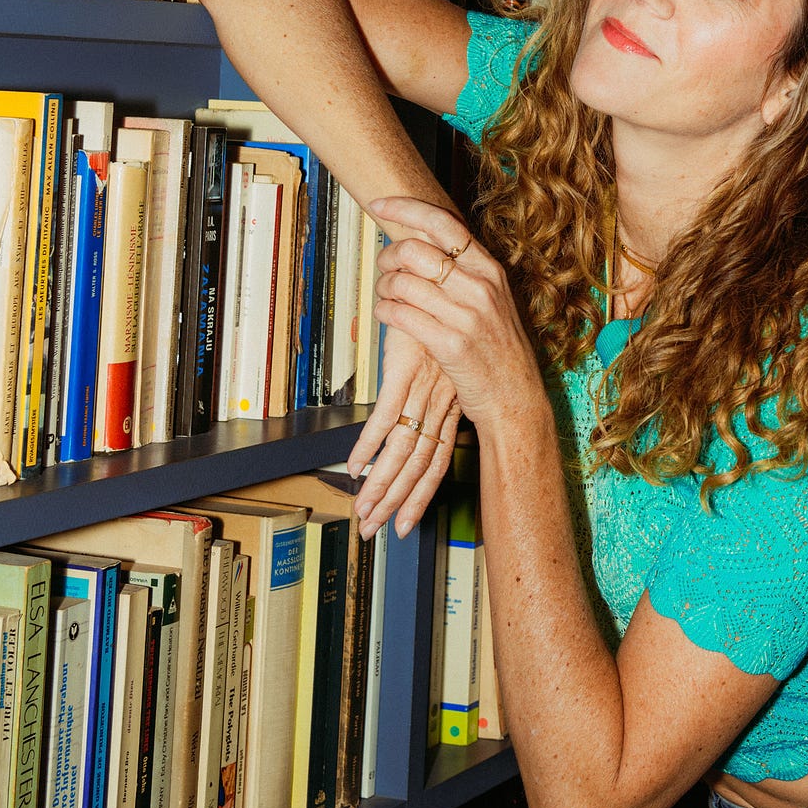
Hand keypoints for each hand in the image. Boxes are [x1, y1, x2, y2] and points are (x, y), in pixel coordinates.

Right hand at [347, 323, 460, 541]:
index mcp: (452, 402)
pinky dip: (369, 444)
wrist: (444, 276)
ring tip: (363, 513)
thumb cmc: (442, 314)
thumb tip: (417, 411)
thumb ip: (433, 384)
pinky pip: (386, 416)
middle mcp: (441, 402)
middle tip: (375, 531)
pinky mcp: (407, 370)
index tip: (407, 525)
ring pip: (403, 449)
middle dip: (397, 501)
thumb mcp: (443, 357)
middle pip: (420, 464)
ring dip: (382, 484)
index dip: (422, 495)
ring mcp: (425, 388)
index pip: (438, 460)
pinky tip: (355, 465)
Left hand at [354, 196, 545, 532]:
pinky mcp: (449, 344)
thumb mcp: (492, 300)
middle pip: (415, 250)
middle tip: (384, 268)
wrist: (515, 398)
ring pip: (402, 282)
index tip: (379, 205)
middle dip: (388, 255)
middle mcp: (480, 286)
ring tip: (387, 296)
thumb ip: (464, 270)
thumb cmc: (498, 348)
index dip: (405, 208)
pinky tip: (387, 315)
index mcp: (490, 269)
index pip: (442, 222)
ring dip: (384, 287)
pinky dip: (384, 311)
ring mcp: (466, 315)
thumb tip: (421, 240)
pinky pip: (400, 315)